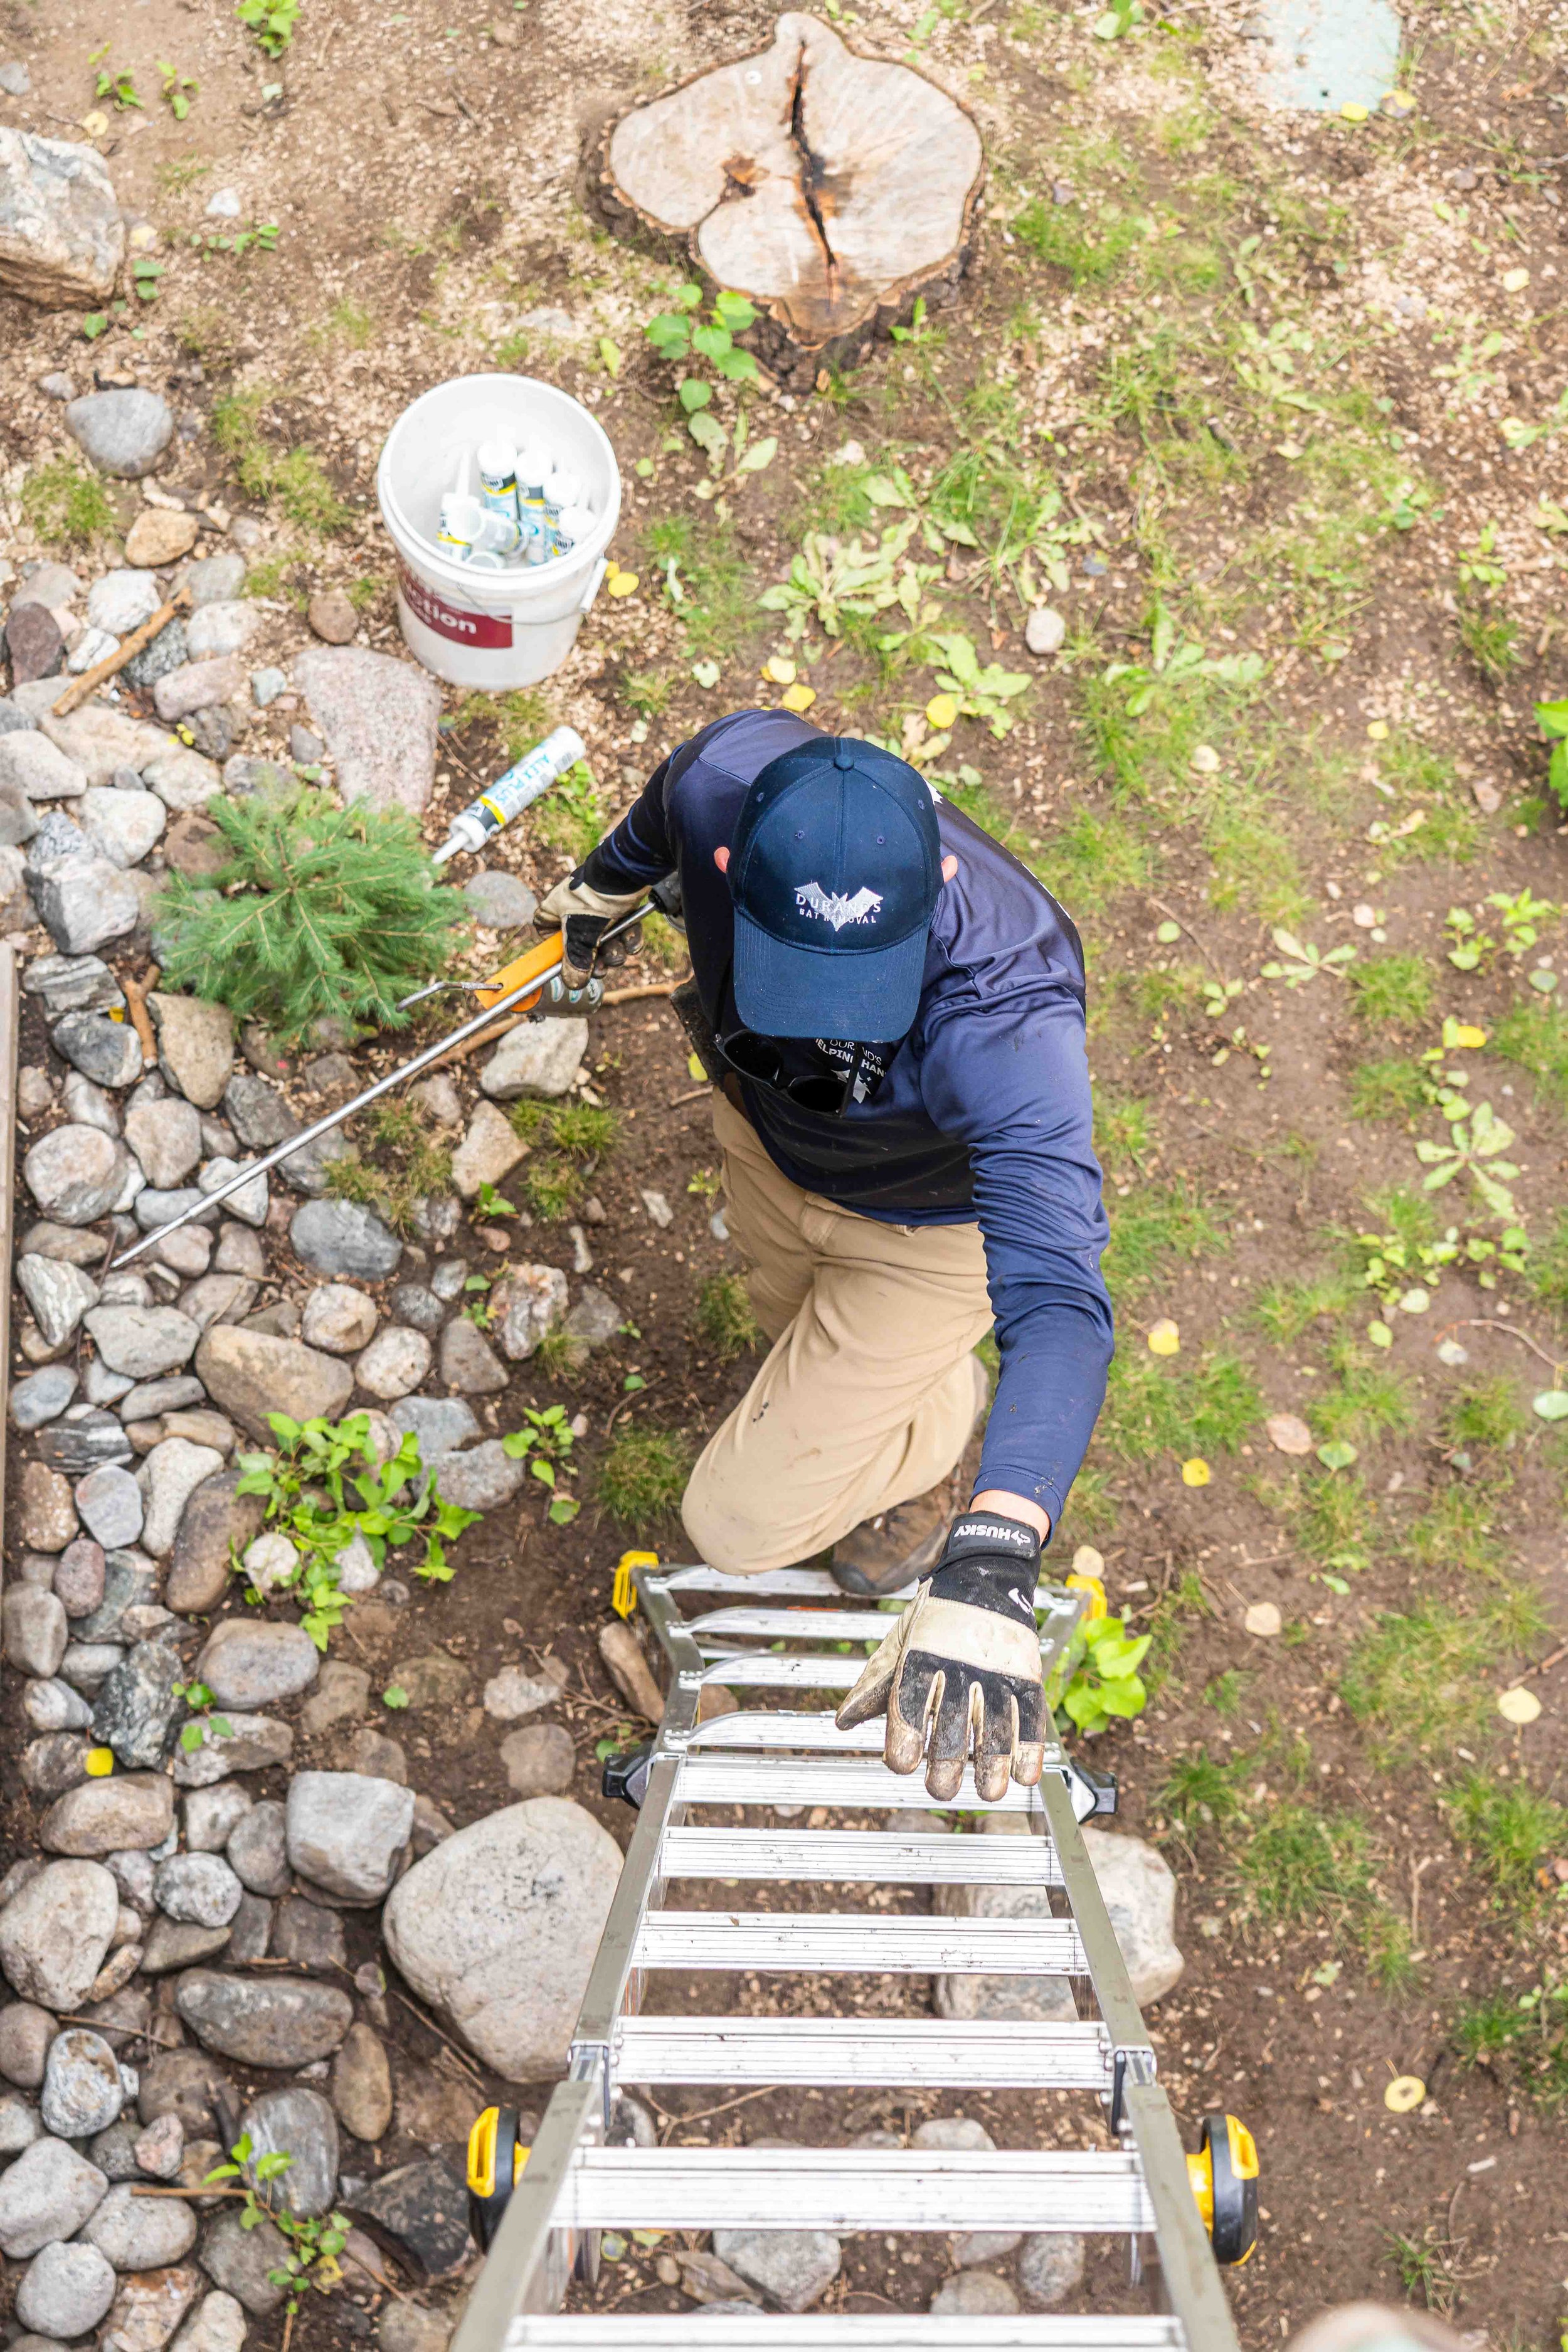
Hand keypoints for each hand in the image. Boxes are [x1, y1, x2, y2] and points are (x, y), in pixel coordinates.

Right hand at [535, 876, 645, 987]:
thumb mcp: (580, 934)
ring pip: (604, 939)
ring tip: (619, 952)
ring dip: (614, 951)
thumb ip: (575, 960)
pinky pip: (622, 930)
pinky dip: (629, 939)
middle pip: (581, 944)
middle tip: (602, 967)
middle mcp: (576, 908)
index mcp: (556, 909)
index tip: (565, 962)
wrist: (628, 872)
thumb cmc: (594, 898)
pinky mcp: (621, 906)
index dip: (554, 949)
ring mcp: (599, 907)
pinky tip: (632, 942)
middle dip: (594, 958)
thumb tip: (573, 982)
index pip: (545, 930)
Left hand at [835, 1512, 1045, 1801]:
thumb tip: (842, 1722)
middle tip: (939, 1787)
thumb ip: (874, 1684)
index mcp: (920, 1658)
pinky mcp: (1025, 1676)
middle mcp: (958, 1667)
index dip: (903, 1740)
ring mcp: (995, 1673)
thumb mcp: (899, 1642)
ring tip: (987, 1792)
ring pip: (994, 1732)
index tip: (901, 1763)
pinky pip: (1030, 1719)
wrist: (985, 1573)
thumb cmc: (935, 1616)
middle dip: (944, 1769)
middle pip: (950, 1730)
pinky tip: (1023, 1776)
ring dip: (992, 1770)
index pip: (908, 1705)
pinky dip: (1029, 1751)